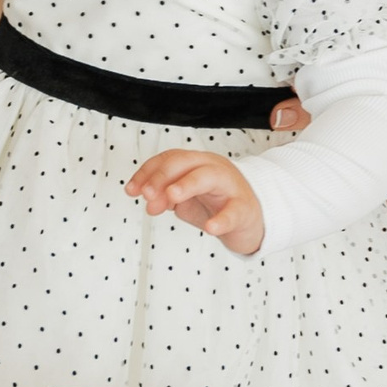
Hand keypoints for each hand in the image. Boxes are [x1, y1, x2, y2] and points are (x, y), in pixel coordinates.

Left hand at [127, 147, 265, 254]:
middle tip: (148, 195)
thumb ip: (166, 198)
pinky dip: (221, 219)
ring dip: (187, 185)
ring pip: (208, 176)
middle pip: (184, 162)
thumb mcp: (187, 201)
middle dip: (161, 177)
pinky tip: (210, 228)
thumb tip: (149, 200)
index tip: (131, 190)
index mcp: (197, 163)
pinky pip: (233, 212)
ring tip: (172, 197)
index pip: (168, 159)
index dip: (147, 172)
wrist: (255, 220)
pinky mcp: (244, 209)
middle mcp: (213, 168)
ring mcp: (230, 186)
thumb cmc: (218, 205)